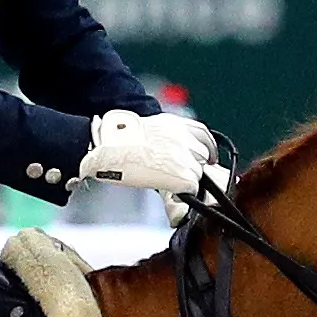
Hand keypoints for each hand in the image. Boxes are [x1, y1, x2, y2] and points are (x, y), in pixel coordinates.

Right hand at [81, 109, 219, 198]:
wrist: (106, 148)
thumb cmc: (116, 141)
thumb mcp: (147, 129)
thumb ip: (164, 136)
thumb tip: (170, 151)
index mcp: (174, 124)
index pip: (203, 133)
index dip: (209, 147)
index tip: (210, 156)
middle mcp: (182, 138)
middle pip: (203, 155)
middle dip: (195, 165)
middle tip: (180, 174)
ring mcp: (184, 156)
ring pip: (198, 173)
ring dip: (186, 179)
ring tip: (168, 182)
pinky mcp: (182, 175)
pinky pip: (193, 188)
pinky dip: (183, 192)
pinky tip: (170, 192)